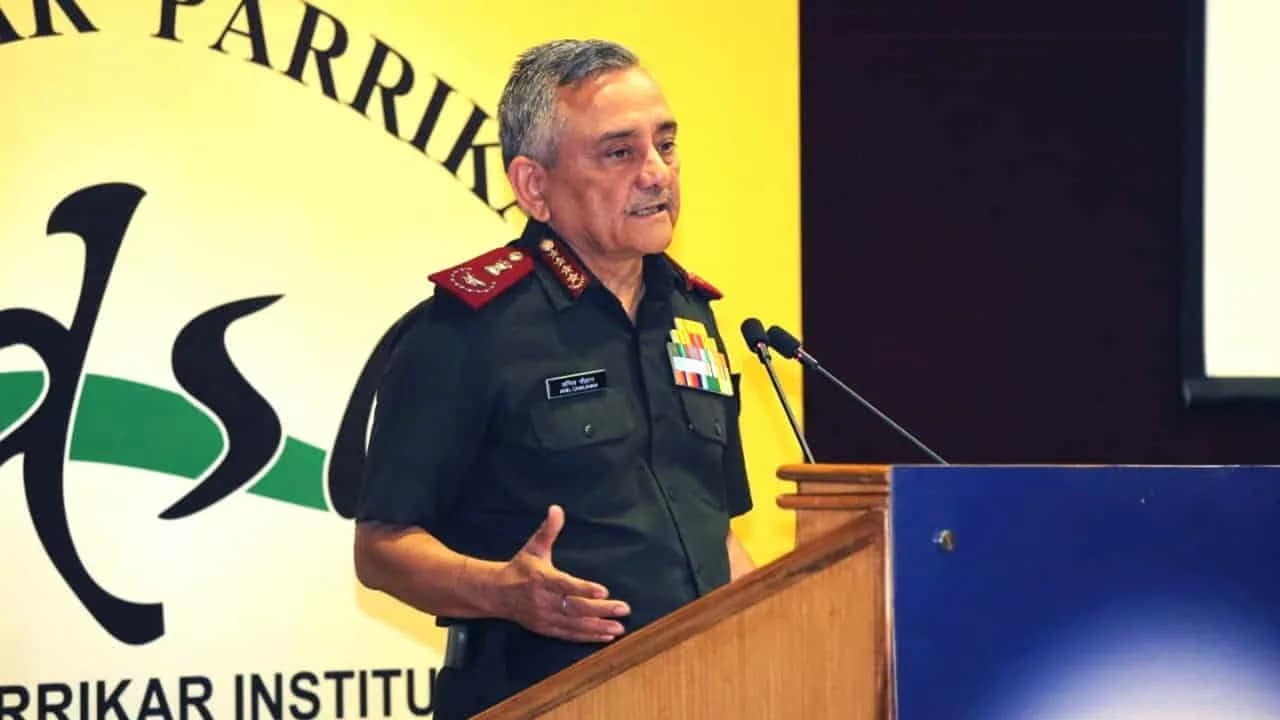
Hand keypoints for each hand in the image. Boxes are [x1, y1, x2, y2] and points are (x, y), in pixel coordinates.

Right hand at [492, 505, 630, 642]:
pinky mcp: (546, 629)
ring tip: (618, 628)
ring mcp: (544, 617)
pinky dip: (588, 637)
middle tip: (623, 609)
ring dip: (598, 627)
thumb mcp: (533, 547)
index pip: (565, 585)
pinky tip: (605, 636)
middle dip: (601, 610)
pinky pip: (569, 635)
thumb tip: (556, 509)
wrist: (496, 594)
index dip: (584, 589)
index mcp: (541, 579)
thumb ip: (548, 530)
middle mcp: (543, 601)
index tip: (604, 591)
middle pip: (576, 608)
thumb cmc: (520, 568)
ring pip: (575, 625)